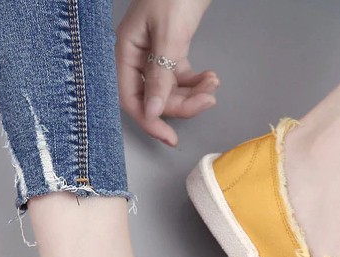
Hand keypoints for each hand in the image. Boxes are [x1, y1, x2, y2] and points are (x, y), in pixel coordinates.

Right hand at [116, 0, 217, 146]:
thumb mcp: (168, 35)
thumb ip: (160, 75)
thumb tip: (153, 112)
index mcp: (125, 52)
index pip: (131, 99)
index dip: (150, 121)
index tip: (170, 137)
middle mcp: (136, 57)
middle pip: (156, 98)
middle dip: (182, 104)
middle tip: (208, 101)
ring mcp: (153, 55)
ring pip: (171, 91)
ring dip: (194, 93)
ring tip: (214, 84)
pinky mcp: (171, 51)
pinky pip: (181, 77)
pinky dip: (197, 81)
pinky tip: (212, 77)